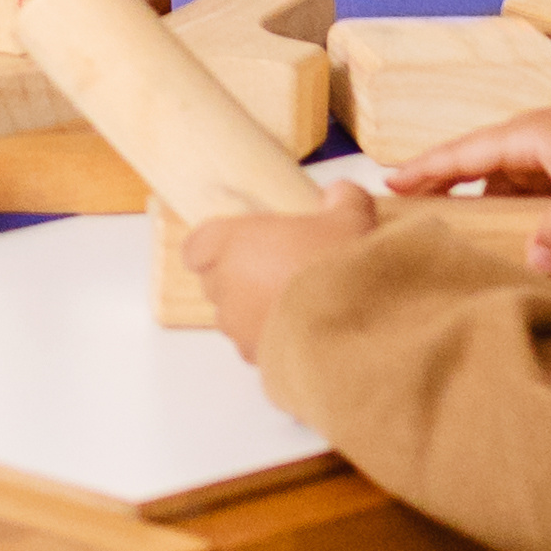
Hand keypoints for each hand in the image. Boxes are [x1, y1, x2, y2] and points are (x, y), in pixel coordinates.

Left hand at [185, 197, 372, 351]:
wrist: (354, 326)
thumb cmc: (340, 265)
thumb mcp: (352, 217)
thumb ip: (341, 198)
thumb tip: (338, 193)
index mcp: (231, 243)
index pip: (196, 246)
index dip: (213, 246)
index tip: (238, 244)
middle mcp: (224, 285)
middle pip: (215, 282)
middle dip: (239, 278)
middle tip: (278, 271)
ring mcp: (236, 326)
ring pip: (233, 317)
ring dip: (254, 311)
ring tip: (295, 305)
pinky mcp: (253, 357)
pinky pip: (253, 345)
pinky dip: (270, 340)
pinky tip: (303, 332)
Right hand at [380, 88, 550, 277]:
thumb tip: (533, 264)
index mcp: (527, 136)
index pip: (463, 153)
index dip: (425, 169)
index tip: (389, 184)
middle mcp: (532, 150)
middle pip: (474, 174)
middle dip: (441, 194)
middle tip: (403, 222)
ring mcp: (550, 170)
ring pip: (501, 196)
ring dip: (481, 219)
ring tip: (449, 247)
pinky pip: (529, 211)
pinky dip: (514, 230)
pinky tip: (507, 255)